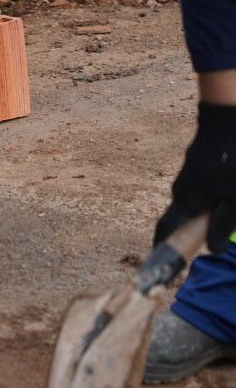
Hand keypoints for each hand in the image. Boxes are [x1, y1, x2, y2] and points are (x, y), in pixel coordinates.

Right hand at [155, 102, 235, 251]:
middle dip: (186, 234)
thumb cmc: (233, 162)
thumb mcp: (235, 198)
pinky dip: (206, 201)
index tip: (159, 266)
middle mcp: (181, 190)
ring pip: (190, 204)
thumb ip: (223, 224)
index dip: (161, 249)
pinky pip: (196, 191)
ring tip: (220, 214)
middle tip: (198, 245)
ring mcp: (186, 178)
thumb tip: (213, 249)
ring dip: (201, 215)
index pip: (165, 230)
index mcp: (188, 201)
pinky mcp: (194, 168)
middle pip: (178, 219)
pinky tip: (223, 194)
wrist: (226, 121)